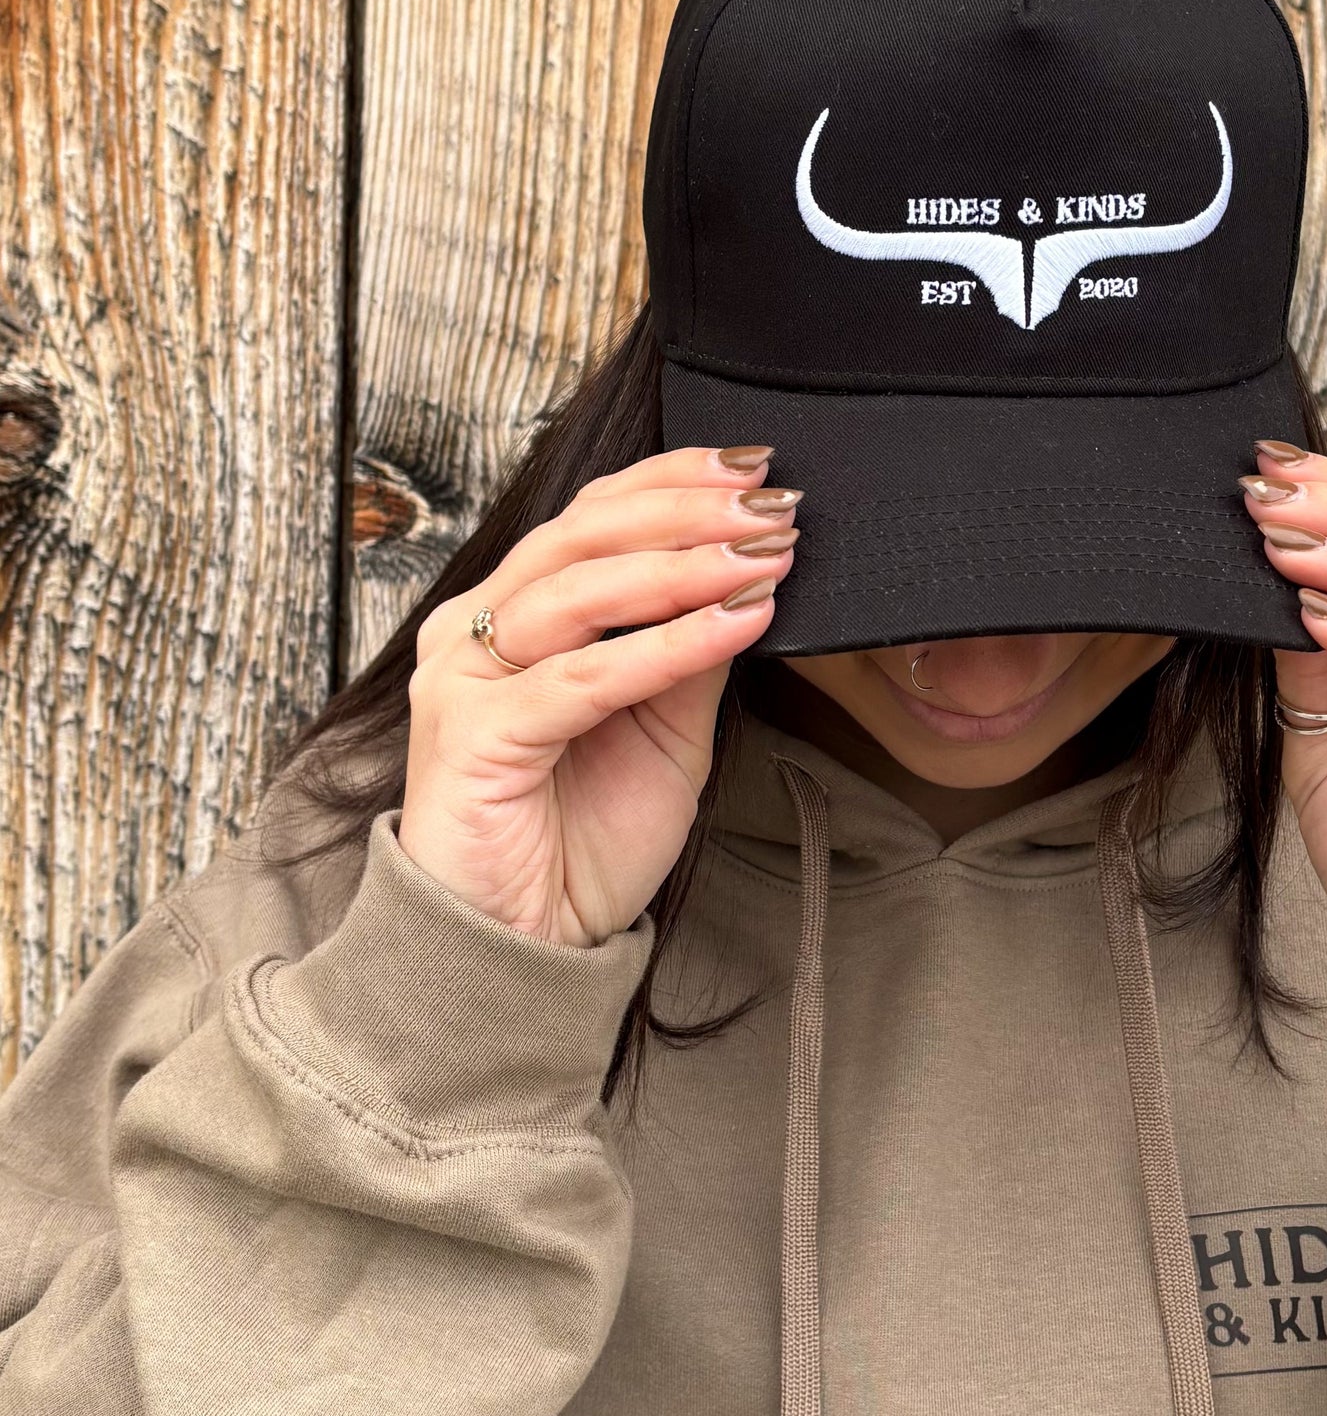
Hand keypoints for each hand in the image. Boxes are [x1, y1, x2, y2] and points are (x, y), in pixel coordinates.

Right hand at [398, 447, 799, 945]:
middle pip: (582, 534)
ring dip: (683, 567)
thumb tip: (749, 572)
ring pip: (580, 593)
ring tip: (763, 556)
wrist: (525, 948)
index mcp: (514, 614)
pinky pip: (586, 677)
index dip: (673, 481)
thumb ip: (690, 651)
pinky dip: (669, 645)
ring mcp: (466, 679)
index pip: (592, 516)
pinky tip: (735, 622)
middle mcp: (476, 631)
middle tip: (771, 504)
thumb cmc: (582, 839)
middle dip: (686, 510)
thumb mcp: (665, 729)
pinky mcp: (473, 736)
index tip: (756, 466)